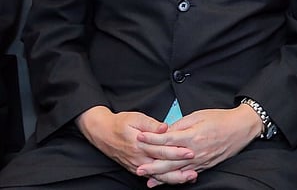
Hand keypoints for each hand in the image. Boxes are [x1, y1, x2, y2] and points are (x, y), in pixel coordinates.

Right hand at [75, 106, 192, 175]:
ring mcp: (137, 166)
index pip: (162, 150)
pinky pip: (152, 176)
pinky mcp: (136, 169)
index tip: (190, 151)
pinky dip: (164, 179)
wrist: (102, 133)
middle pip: (162, 167)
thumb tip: (165, 128)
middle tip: (194, 170)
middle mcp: (139, 158)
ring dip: (174, 178)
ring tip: (189, 177)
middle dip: (179, 170)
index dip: (177, 152)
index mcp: (140, 144)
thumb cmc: (119, 124)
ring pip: (158, 176)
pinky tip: (176, 178)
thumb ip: (151, 124)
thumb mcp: (135, 118)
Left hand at [135, 105, 261, 186]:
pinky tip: (164, 181)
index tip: (139, 138)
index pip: (167, 139)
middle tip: (137, 167)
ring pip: (176, 170)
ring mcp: (200, 161)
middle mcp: (195, 151)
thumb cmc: (219, 119)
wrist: (240, 129)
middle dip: (152, 164)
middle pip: (169, 160)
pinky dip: (174, 179)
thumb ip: (180, 125)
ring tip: (146, 177)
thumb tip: (165, 131)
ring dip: (160, 175)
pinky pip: (186, 174)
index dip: (152, 139)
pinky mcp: (204, 166)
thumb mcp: (198, 116)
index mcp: (192, 136)